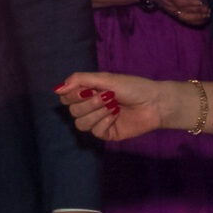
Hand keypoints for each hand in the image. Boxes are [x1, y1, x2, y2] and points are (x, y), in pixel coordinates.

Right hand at [57, 72, 171, 141]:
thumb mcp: (105, 79)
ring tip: (112, 105)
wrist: (154, 102)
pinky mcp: (108, 133)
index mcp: (89, 93)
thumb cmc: (133, 87)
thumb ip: (80, 80)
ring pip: (81, 124)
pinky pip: (95, 132)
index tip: (87, 89)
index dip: (72, 95)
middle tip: (107, 96)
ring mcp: (99, 121)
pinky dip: (104, 121)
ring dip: (96, 112)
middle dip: (88, 103)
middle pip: (72, 111)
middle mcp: (92, 108)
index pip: (66, 98)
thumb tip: (58, 89)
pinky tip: (116, 115)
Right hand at [144, 0, 211, 26]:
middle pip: (184, 11)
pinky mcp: (173, 12)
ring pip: (184, 17)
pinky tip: (203, 20)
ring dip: (197, 18)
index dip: (190, 2)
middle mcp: (169, 5)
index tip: (200, 2)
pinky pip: (184, 19)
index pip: (179, 0)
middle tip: (208, 9)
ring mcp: (171, 10)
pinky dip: (194, 21)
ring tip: (208, 15)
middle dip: (197, 11)